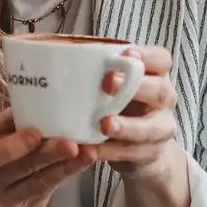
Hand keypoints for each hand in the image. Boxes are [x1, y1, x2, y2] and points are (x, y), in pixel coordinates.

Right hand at [0, 109, 94, 206]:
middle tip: (74, 144)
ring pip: (40, 185)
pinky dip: (64, 178)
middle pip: (22, 170)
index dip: (15, 146)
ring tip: (89, 154)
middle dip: (50, 157)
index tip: (37, 133)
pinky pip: (46, 194)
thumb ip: (4, 126)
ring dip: (66, 169)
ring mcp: (6, 205)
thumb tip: (30, 100)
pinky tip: (80, 165)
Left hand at [91, 45, 189, 206]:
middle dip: (136, 86)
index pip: (161, 59)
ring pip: (154, 126)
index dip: (147, 56)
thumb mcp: (107, 85)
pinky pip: (135, 152)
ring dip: (128, 126)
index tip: (126, 54)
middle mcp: (162, 99)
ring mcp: (161, 127)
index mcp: (152, 75)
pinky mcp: (151, 152)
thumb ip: (92, 72)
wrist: (135, 146)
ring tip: (104, 125)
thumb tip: (44, 56)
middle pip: (161, 90)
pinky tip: (93, 149)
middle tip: (107, 84)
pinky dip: (112, 151)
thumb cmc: (113, 103)